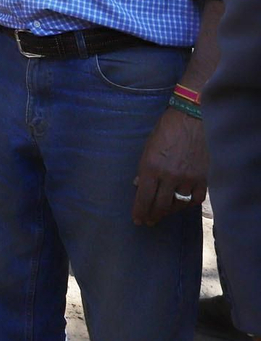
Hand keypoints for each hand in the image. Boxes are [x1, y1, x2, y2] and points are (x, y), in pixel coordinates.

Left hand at [132, 108, 207, 224]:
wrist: (191, 120)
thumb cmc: (165, 131)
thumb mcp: (147, 148)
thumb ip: (143, 169)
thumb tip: (138, 186)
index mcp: (151, 168)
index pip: (143, 198)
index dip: (139, 211)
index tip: (137, 220)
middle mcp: (169, 176)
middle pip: (160, 206)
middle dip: (152, 216)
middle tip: (149, 221)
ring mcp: (187, 179)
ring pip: (178, 204)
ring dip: (169, 211)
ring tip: (164, 213)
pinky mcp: (202, 178)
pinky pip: (195, 199)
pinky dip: (188, 203)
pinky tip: (183, 203)